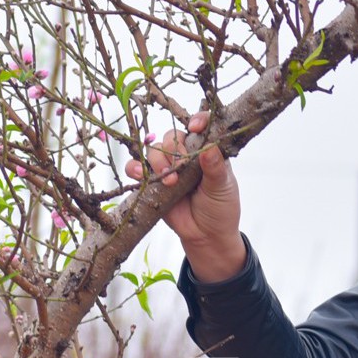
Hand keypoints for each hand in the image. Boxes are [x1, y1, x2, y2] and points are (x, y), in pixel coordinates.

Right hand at [124, 110, 245, 281]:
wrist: (206, 236)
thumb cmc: (220, 208)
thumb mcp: (223, 187)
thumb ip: (215, 167)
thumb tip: (209, 147)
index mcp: (207, 150)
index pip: (201, 126)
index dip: (197, 121)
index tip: (195, 127)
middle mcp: (185, 155)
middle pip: (171, 137)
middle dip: (173, 149)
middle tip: (181, 168)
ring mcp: (168, 168)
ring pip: (153, 150)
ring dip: (156, 161)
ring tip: (168, 180)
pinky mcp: (152, 183)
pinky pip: (136, 168)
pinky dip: (134, 168)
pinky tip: (139, 175)